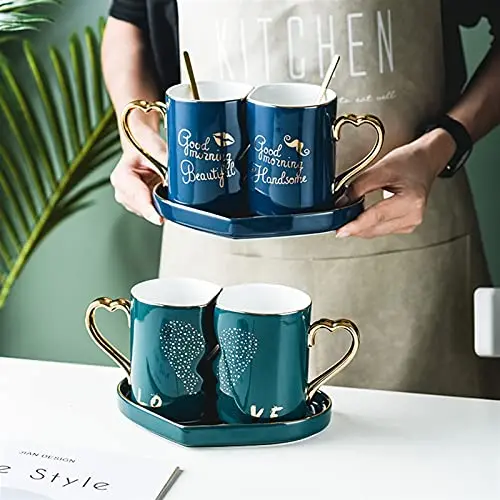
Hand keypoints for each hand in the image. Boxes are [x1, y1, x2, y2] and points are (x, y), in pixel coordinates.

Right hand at [110, 122, 165, 225]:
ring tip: (165, 187)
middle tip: (174, 198)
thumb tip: (181, 183)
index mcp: (122, 177)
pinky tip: (163, 192)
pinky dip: (160, 204)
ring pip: (149, 211)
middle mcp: (121, 190)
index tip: (159, 219)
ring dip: (160, 204)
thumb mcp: (158, 150)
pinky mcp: (136, 203)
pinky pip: (152, 209)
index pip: (138, 198)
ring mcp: (128, 199)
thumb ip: (168, 166)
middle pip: (144, 208)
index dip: (150, 210)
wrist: (141, 142)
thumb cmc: (145, 144)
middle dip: (160, 206)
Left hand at [336, 129, 455, 238]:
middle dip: (354, 226)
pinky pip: (381, 230)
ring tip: (349, 214)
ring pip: (376, 232)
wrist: (425, 161)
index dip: (355, 225)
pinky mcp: (406, 225)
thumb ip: (358, 187)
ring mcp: (411, 222)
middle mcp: (413, 215)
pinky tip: (363, 216)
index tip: (340, 230)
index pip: (376, 217)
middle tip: (337, 219)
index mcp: (411, 201)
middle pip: (375, 228)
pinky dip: (369, 225)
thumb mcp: (380, 168)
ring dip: (360, 226)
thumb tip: (341, 203)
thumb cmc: (409, 161)